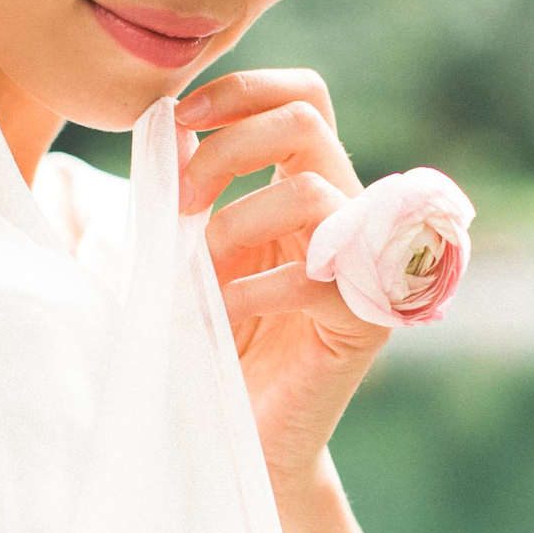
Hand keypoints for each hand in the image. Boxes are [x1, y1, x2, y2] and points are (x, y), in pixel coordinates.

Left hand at [174, 69, 389, 494]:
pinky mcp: (363, 320)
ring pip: (310, 191)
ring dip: (233, 225)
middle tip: (179, 200)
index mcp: (305, 189)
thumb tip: (170, 128)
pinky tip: (219, 317)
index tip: (177, 121)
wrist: (244, 441)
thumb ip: (189, 196)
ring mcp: (364, 265)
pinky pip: (311, 275)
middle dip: (226, 148)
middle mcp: (345, 216)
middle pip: (305, 122)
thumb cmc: (210, 348)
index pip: (302, 97)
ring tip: (201, 277)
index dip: (242, 91)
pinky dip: (248, 289)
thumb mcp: (189, 256)